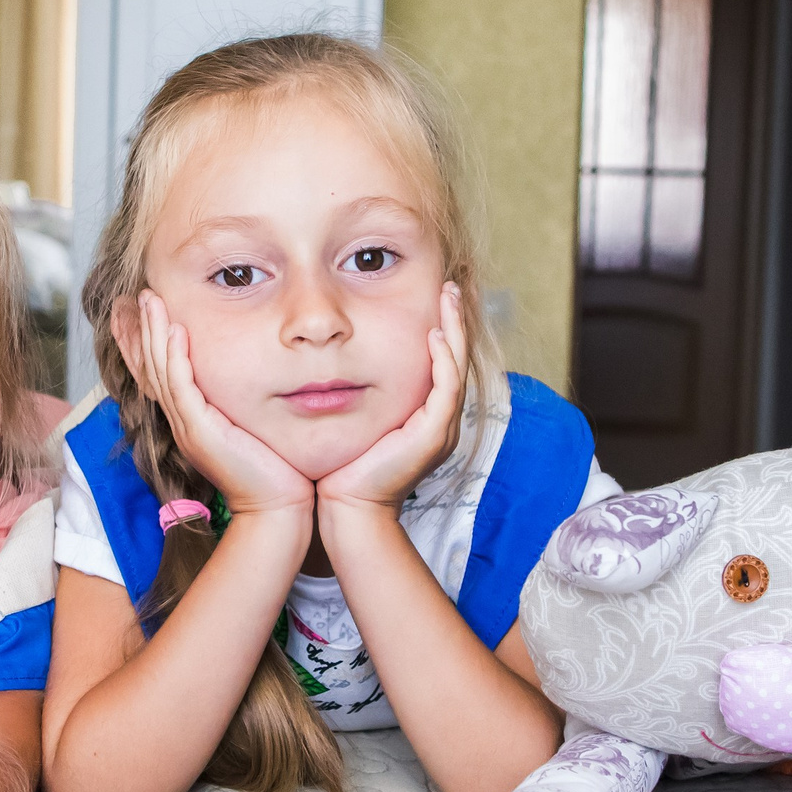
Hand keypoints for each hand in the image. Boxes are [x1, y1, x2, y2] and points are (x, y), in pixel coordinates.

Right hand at [135, 291, 313, 518]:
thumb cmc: (274, 468)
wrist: (278, 506)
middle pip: (150, 368)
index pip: (158, 373)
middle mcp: (182, 422)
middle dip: (141, 329)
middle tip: (137, 294)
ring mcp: (188, 427)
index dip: (145, 342)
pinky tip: (177, 331)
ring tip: (150, 300)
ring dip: (153, 333)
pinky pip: (181, 388)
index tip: (141, 310)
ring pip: (160, 372)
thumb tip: (254, 373)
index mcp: (190, 420)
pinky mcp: (201, 432)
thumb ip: (241, 400)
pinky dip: (176, 358)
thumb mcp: (250, 424)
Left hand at [318, 283, 466, 517]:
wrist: (347, 506)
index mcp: (424, 414)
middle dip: (454, 320)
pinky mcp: (432, 435)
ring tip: (447, 299)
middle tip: (448, 286)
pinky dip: (444, 361)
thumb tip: (335, 357)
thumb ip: (357, 389)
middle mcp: (439, 419)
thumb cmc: (342, 465)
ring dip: (454, 331)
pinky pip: (446, 390)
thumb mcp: (354, 416)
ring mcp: (440, 428)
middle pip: (456, 359)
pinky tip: (434, 336)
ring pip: (457, 369)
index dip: (442, 328)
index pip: (441, 362)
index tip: (433, 295)